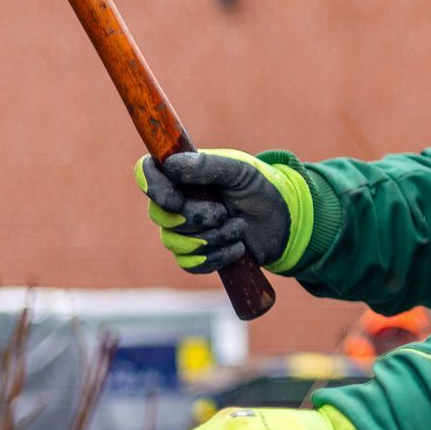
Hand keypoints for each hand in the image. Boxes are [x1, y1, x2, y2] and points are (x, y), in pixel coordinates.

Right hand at [135, 149, 313, 273]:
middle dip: (195, 218)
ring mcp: (184, 230)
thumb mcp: (241, 171)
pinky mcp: (196, 254)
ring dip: (212, 237)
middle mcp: (177, 200)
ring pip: (175, 243)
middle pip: (159, 215)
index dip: (153, 187)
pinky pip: (189, 264)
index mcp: (183, 173)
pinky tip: (238, 248)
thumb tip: (170, 165)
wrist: (284, 222)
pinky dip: (216, 257)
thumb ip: (208, 165)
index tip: (176, 201)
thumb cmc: (261, 188)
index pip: (146, 173)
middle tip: (224, 212)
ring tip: (239, 227)